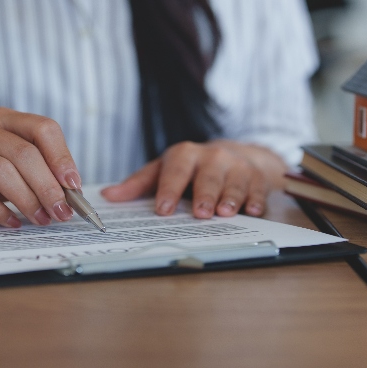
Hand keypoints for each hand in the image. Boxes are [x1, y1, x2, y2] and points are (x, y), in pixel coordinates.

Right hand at [0, 108, 80, 227]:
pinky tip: (11, 223)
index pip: (42, 128)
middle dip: (47, 186)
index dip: (62, 157)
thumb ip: (33, 174)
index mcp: (2, 118)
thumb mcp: (5, 168)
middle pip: (23, 152)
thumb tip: (69, 195)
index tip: (74, 187)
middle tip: (61, 212)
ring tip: (40, 219)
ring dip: (26, 199)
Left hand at [101, 141, 286, 218]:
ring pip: (234, 182)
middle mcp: (212, 157)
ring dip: (231, 197)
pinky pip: (258, 189)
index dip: (169, 189)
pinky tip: (253, 211)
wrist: (236, 156)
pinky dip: (256, 200)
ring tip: (225, 213)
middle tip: (200, 212)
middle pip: (208, 176)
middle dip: (204, 194)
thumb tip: (108, 195)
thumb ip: (138, 184)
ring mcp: (237, 166)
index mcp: (185, 155)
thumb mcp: (163, 171)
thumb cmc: (192, 168)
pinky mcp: (257, 177)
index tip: (163, 208)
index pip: (175, 170)